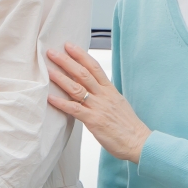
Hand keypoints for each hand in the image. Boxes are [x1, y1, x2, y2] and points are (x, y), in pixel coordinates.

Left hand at [47, 44, 150, 162]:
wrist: (139, 142)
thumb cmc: (127, 126)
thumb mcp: (117, 103)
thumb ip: (104, 94)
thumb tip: (91, 87)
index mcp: (110, 90)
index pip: (94, 67)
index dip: (81, 55)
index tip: (69, 46)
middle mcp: (104, 95)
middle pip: (83, 73)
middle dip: (66, 61)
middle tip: (52, 52)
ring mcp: (99, 107)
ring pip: (77, 88)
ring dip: (61, 78)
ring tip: (48, 70)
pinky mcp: (94, 121)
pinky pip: (75, 109)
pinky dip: (61, 103)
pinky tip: (50, 98)